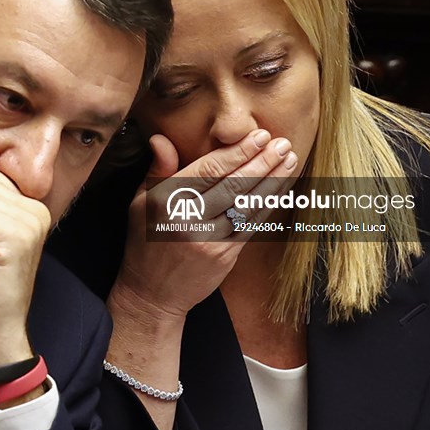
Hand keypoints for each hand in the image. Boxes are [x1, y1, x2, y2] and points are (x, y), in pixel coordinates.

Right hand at [111, 130, 297, 322]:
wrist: (151, 293)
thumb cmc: (145, 241)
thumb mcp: (139, 202)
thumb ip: (157, 170)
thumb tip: (160, 138)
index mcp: (166, 201)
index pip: (209, 170)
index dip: (238, 152)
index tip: (259, 136)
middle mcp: (188, 219)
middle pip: (234, 185)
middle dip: (263, 162)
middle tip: (282, 143)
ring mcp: (209, 240)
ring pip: (248, 204)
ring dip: (273, 181)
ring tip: (290, 160)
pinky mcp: (225, 255)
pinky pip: (251, 225)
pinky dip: (269, 205)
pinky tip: (281, 189)